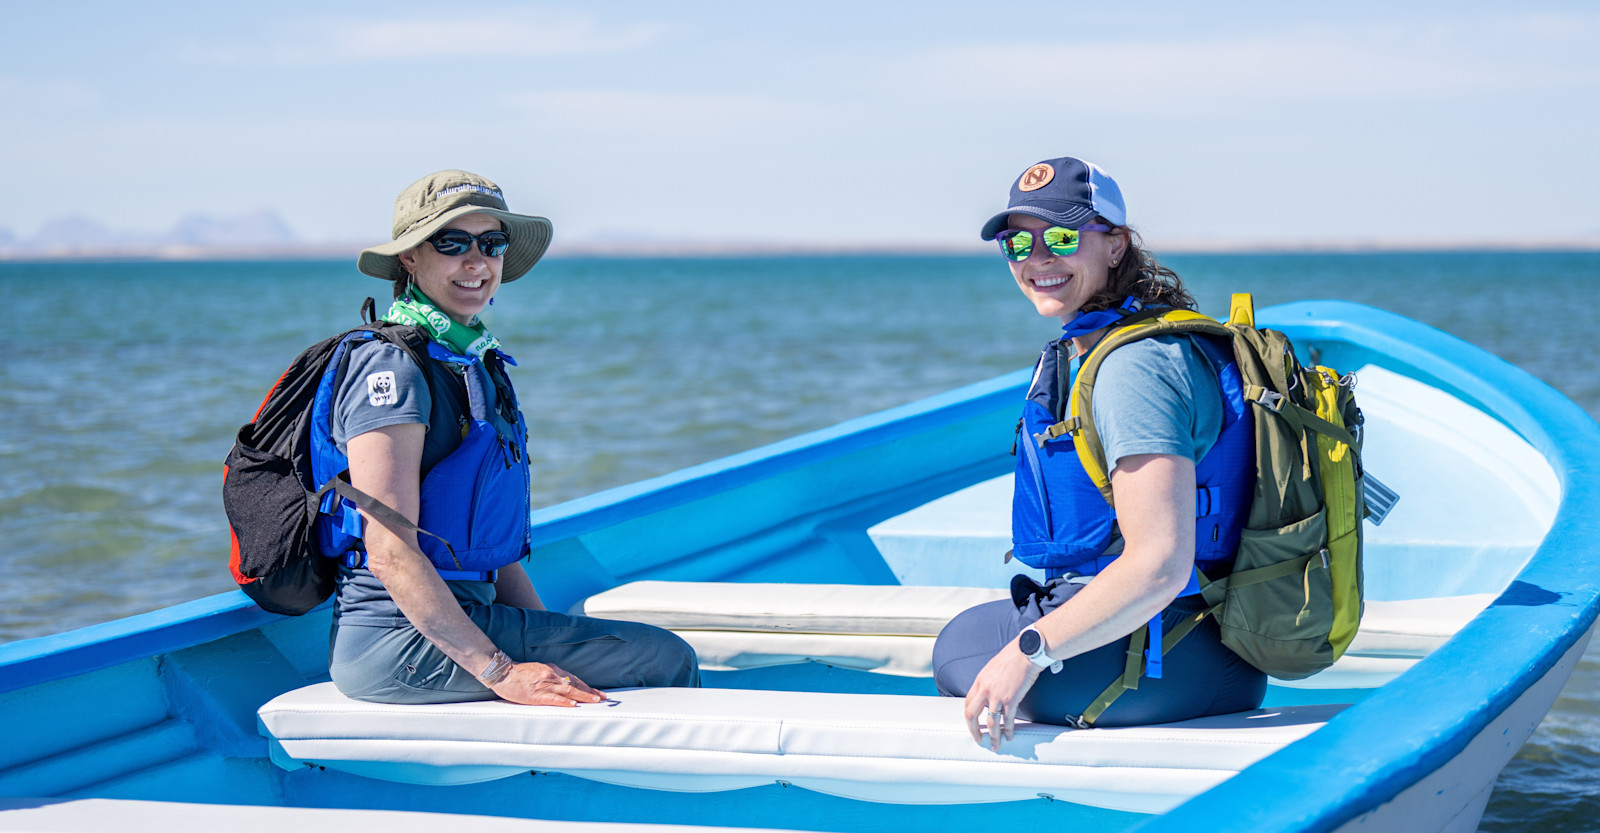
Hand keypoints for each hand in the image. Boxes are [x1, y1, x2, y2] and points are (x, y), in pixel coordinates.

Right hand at [491, 661, 605, 706]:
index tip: (597, 693)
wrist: (502, 673)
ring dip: (583, 696)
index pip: (573, 679)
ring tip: (595, 701)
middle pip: (574, 684)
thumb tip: (564, 684)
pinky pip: (553, 698)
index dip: (586, 686)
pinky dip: (564, 701)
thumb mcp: (538, 671)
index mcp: (552, 670)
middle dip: (590, 691)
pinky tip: (573, 704)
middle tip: (603, 698)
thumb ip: (550, 677)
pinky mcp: (536, 694)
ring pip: (568, 690)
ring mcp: (544, 684)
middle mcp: (551, 675)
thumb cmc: (518, 674)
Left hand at [963, 640, 1042, 750]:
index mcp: (979, 681)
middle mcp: (985, 690)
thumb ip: (987, 682)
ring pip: (991, 722)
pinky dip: (1008, 730)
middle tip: (978, 739)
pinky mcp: (1011, 699)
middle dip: (974, 730)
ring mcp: (997, 696)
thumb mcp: (992, 668)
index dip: (969, 717)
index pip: (967, 703)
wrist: (1026, 652)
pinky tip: (1009, 736)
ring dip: (993, 736)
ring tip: (996, 745)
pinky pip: (1008, 720)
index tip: (972, 725)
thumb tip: (988, 694)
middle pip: (972, 715)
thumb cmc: (1012, 657)